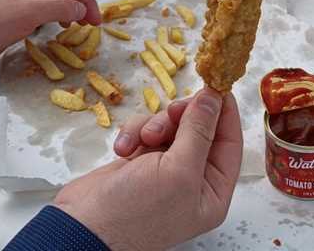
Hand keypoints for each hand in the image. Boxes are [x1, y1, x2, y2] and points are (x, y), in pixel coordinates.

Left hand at [0, 0, 108, 55]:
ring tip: (85, 25)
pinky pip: (55, 8)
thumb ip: (60, 7)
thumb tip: (82, 9)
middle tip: (95, 21)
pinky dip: (66, 15)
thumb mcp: (31, 12)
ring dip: (77, 9)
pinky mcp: (30, 10)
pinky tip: (68, 25)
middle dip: (85, 1)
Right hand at [54, 88, 242, 250]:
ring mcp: (165, 169)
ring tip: (142, 140)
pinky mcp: (139, 161)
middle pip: (199, 128)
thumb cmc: (135, 212)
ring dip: (155, 126)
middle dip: (182, 117)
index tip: (216, 85)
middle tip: (171, 112)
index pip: (230, 142)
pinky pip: (146, 131)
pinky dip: (135, 134)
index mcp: (213, 190)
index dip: (224, 112)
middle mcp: (192, 179)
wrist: (82, 227)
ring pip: (170, 126)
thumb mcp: (178, 170)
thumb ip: (199, 131)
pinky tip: (123, 149)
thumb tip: (214, 98)